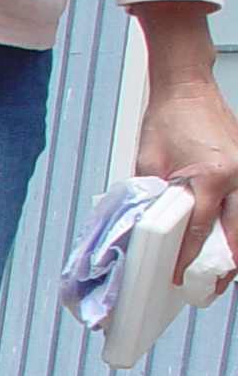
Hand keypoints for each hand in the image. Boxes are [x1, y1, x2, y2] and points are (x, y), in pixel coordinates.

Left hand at [130, 2, 237, 292]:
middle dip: (226, 265)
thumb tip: (146, 227)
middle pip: (237, 234)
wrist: (187, 87)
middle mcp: (237, 175)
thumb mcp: (148, 163)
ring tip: (227, 274)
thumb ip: (151, 197)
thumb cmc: (167, 119)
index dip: (186, 258)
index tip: (178, 277)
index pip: (197, 230)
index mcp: (210, 175)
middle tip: (213, 288)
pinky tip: (233, 243)